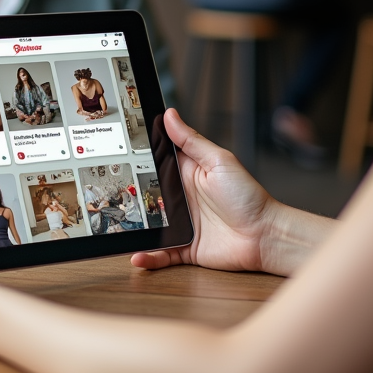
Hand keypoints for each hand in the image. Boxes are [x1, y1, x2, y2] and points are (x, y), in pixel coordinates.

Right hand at [130, 109, 276, 273]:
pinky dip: (148, 257)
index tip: (114, 152)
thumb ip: (191, 140)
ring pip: (148, 226)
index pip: (154, 163)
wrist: (266, 235)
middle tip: (106, 194)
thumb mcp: (219, 161)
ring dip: (133, 229)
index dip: (135, 158)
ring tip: (116, 230)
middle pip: (145, 195)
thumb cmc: (248, 196)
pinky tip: (137, 256)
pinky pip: (160, 253)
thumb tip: (170, 115)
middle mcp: (179, 199)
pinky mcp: (184, 247)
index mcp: (185, 174)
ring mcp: (180, 224)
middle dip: (126, 195)